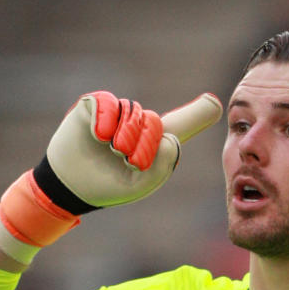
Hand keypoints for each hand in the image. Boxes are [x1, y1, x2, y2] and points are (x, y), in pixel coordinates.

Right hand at [39, 91, 223, 212]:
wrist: (73, 185)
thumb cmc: (110, 185)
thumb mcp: (142, 183)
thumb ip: (163, 163)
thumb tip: (168, 135)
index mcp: (156, 142)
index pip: (182, 125)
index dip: (199, 114)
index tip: (215, 103)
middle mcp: (140, 123)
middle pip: (155, 123)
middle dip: (140, 146)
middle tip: (124, 160)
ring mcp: (119, 112)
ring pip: (133, 114)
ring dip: (122, 139)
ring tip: (109, 151)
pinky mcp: (97, 104)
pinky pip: (110, 105)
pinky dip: (105, 124)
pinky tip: (98, 136)